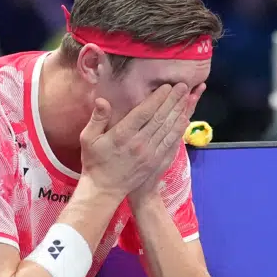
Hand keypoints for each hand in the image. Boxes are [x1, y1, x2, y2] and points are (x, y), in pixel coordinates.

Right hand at [80, 84, 190, 199]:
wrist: (104, 190)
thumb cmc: (94, 161)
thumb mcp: (87, 139)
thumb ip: (97, 118)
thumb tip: (102, 100)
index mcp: (122, 135)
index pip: (143, 113)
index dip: (157, 98)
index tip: (166, 86)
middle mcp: (139, 143)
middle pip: (160, 118)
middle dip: (173, 100)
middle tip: (183, 85)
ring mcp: (149, 154)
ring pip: (168, 129)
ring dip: (178, 111)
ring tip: (188, 97)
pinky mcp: (155, 161)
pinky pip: (170, 142)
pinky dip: (179, 129)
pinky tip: (184, 119)